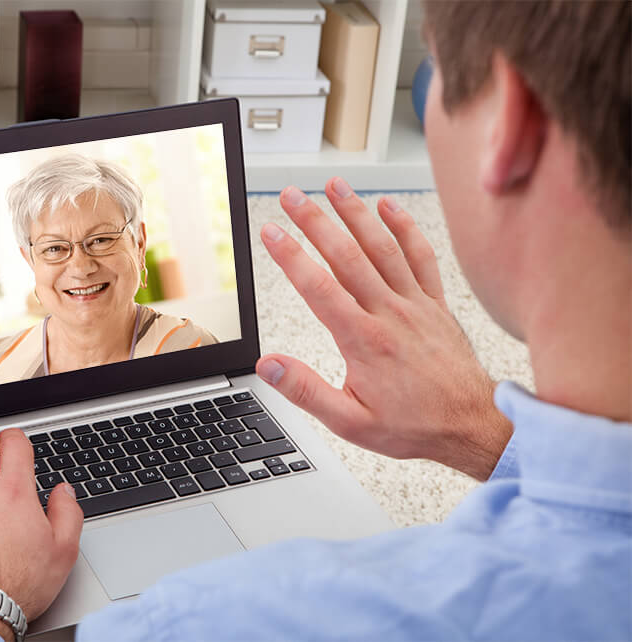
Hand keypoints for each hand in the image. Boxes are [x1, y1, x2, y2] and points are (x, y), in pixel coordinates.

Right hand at [256, 179, 511, 480]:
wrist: (472, 426)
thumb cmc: (413, 425)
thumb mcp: (350, 422)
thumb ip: (306, 391)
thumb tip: (269, 365)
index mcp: (363, 340)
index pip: (318, 287)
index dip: (290, 256)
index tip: (271, 232)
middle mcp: (389, 314)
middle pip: (346, 256)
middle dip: (314, 221)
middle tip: (291, 196)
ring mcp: (415, 304)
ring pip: (381, 247)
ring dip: (355, 212)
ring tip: (333, 185)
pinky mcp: (435, 304)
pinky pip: (421, 256)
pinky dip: (405, 228)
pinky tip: (388, 207)